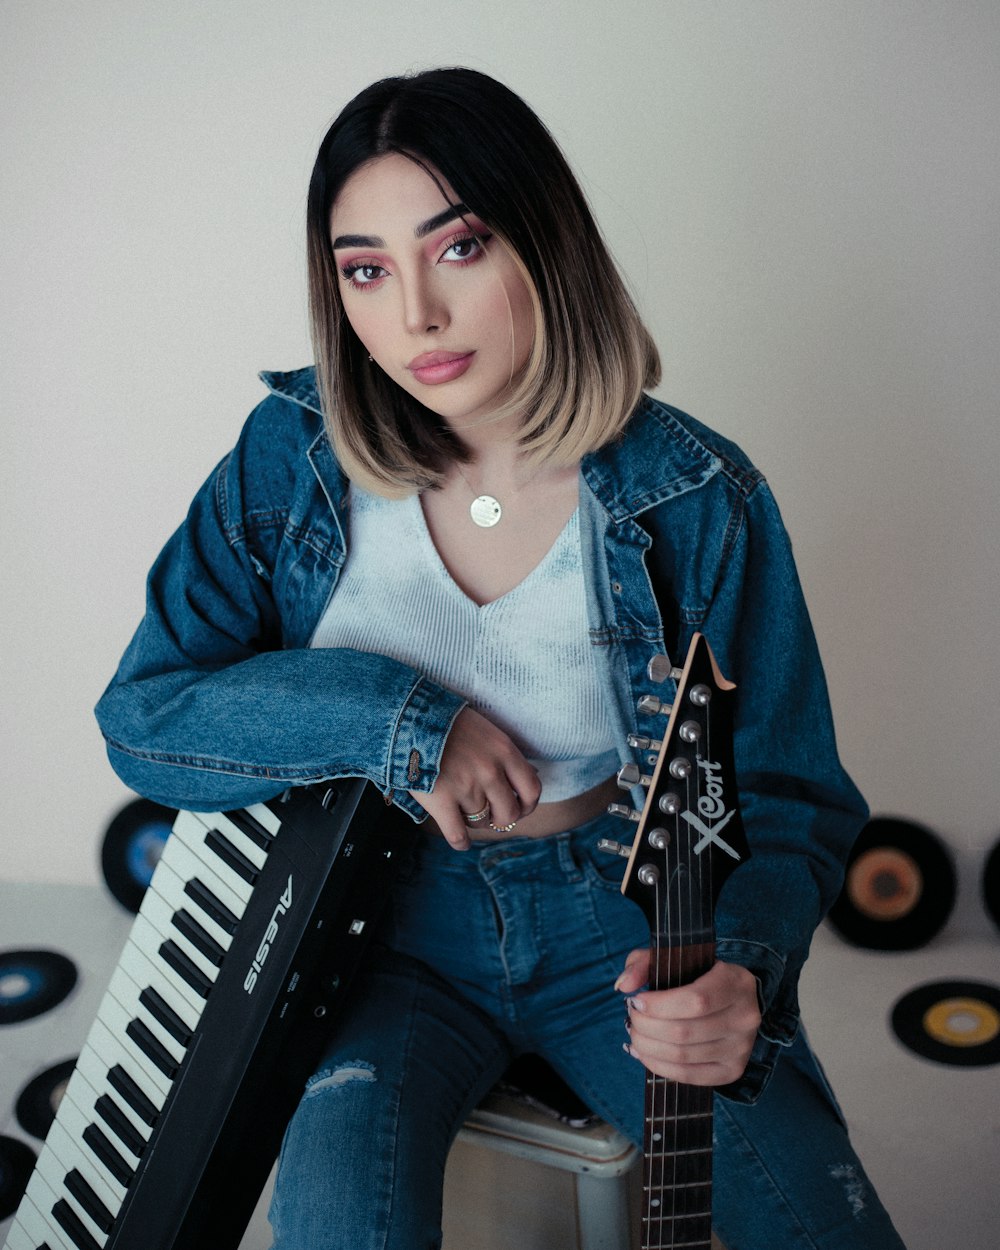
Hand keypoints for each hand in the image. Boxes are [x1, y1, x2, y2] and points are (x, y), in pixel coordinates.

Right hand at [409, 706, 541, 850]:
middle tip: (491, 816)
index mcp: (504, 751)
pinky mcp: (441, 800)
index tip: (519, 809)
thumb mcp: (486, 731)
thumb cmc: (447, 723)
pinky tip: (460, 841)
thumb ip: (505, 754)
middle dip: (501, 819)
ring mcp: (466, 787)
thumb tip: (530, 774)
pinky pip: (458, 834)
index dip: (527, 806)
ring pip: (481, 822)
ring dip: (475, 822)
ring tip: (465, 814)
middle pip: (509, 813)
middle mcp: (490, 771)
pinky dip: (460, 842)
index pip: (531, 789)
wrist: (409, 718)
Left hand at [616, 953, 760, 1085]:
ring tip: (635, 1034)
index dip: (659, 1006)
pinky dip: (659, 1066)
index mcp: (736, 982)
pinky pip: (689, 1076)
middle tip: (631, 1019)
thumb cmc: (698, 975)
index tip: (635, 1001)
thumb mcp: (674, 957)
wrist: (734, 999)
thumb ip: (644, 963)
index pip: (696, 1001)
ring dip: (648, 1047)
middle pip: (685, 1032)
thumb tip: (624, 985)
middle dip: (646, 1027)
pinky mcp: (732, 1070)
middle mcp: (745, 1017)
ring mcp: (741, 1048)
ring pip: (684, 1056)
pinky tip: (644, 1054)